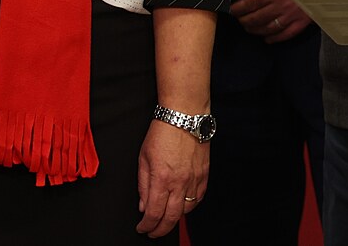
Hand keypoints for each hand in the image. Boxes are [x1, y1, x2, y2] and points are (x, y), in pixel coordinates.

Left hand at [136, 119, 207, 237]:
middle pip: (171, 217)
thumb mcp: (143, 158)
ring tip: (167, 217)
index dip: (147, 226)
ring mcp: (194, 178)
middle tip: (153, 232)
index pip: (154, 213)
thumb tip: (143, 205)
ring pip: (187, 210)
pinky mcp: (204, 173)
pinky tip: (183, 204)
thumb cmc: (162, 132)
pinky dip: (190, 205)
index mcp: (161, 178)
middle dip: (160, 229)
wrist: (185, 115)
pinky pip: (199, 197)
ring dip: (175, 218)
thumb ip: (143, 185)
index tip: (142, 227)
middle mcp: (180, 182)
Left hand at [229, 0, 310, 43]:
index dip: (237, 8)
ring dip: (255, 30)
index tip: (233, 9)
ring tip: (249, 27)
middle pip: (255, 18)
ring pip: (267, 28)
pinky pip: (285, 34)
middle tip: (238, 19)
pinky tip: (267, 38)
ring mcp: (292, 15)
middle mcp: (281, 5)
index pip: (249, 4)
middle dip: (243, 20)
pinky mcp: (302, 21)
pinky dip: (274, 38)